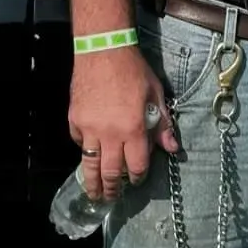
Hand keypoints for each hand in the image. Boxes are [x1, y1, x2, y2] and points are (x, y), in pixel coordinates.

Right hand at [69, 46, 176, 201]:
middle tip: (114, 197)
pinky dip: (84, 150)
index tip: (138, 179)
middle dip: (114, 188)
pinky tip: (89, 154)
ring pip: (90, 165)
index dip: (138, 176)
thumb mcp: (156, 95)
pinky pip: (79, 143)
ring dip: (93, 183)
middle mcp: (111, 134)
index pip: (137, 165)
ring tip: (96, 194)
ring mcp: (89, 129)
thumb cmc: (134, 71)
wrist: (103, 51)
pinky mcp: (75, 121)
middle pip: (111, 172)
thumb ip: (163, 124)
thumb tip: (172, 148)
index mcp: (134, 128)